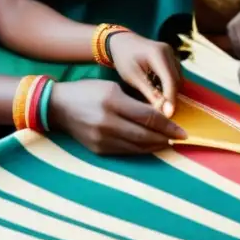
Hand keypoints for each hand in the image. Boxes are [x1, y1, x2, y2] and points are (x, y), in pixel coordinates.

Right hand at [49, 80, 185, 154]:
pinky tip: (149, 146)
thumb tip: (161, 114)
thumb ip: (135, 101)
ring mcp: (101, 139)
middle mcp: (107, 122)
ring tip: (168, 142)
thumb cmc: (88, 92)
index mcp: (113, 102)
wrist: (58, 106)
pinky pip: (125, 152)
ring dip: (155, 146)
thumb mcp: (112, 87)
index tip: (182, 130)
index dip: (168, 125)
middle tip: (179, 138)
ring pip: (137, 147)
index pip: (148, 117)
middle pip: (145, 135)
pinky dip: (140, 150)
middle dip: (165, 138)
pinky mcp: (98, 149)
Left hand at [108, 32, 181, 117]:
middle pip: (177, 80)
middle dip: (171, 97)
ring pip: (178, 79)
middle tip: (161, 113)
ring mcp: (172, 53)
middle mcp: (169, 52)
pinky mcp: (171, 57)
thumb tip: (163, 111)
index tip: (167, 116)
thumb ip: (149, 93)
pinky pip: (175, 75)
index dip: (171, 100)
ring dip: (170, 92)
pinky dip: (169, 85)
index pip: (170, 80)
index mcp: (158, 54)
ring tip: (157, 102)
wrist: (121, 41)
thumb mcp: (133, 77)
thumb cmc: (124, 59)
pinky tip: (158, 91)